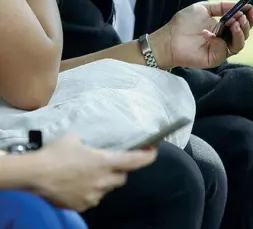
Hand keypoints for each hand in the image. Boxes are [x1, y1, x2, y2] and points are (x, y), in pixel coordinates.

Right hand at [32, 134, 156, 211]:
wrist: (36, 175)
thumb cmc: (56, 152)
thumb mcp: (74, 138)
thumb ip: (87, 143)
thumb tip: (87, 146)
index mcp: (104, 162)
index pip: (133, 161)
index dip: (147, 157)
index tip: (153, 152)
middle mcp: (103, 181)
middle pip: (122, 178)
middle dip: (119, 171)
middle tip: (109, 163)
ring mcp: (93, 196)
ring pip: (107, 189)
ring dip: (103, 181)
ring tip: (87, 174)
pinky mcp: (83, 206)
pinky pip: (93, 198)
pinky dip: (90, 191)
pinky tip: (77, 184)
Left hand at [151, 1, 252, 69]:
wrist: (169, 38)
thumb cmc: (183, 23)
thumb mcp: (203, 8)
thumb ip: (221, 6)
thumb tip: (239, 4)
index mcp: (223, 27)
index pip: (241, 22)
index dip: (248, 16)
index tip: (251, 8)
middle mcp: (224, 38)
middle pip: (244, 33)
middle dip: (245, 23)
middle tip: (240, 16)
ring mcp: (220, 49)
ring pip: (239, 44)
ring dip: (239, 32)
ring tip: (233, 23)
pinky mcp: (215, 58)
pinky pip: (224, 50)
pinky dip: (218, 40)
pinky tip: (207, 33)